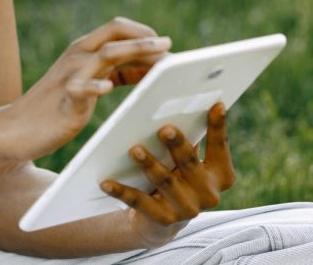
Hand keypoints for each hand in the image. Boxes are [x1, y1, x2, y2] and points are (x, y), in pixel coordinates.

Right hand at [2, 17, 170, 160]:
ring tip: (158, 60)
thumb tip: (149, 67)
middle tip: (170, 46)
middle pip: (114, 33)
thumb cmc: (56, 105)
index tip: (166, 45)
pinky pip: (79, 88)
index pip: (117, 28)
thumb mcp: (89, 81)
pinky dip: (94, 85)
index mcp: (83, 50)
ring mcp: (69, 75)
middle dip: (145, 37)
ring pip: (104, 54)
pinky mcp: (63, 100)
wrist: (14, 128)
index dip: (143, 32)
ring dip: (134, 52)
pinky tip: (108, 87)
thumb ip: (114, 71)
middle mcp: (77, 56)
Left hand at [100, 102, 235, 248]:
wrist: (161, 223)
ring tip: (135, 150)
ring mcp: (186, 210)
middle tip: (165, 129)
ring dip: (149, 165)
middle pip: (190, 163)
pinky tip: (106, 182)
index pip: (220, 147)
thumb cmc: (177, 176)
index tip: (216, 105)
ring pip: (165, 182)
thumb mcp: (188, 161)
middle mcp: (208, 195)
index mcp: (220, 175)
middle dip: (177, 145)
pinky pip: (139, 202)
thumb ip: (190, 139)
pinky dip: (122, 191)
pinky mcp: (163, 220)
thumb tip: (179, 108)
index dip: (218, 127)